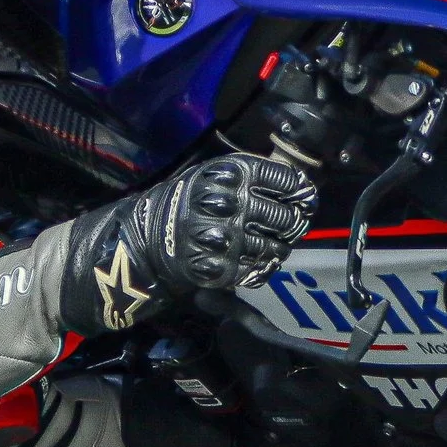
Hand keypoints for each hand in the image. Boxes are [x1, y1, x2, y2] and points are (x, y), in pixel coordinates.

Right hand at [63, 154, 316, 333]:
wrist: (141, 242)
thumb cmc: (181, 205)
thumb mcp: (208, 177)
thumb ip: (247, 177)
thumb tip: (297, 183)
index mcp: (227, 174)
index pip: (282, 179)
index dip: (300, 190)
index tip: (306, 197)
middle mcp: (227, 203)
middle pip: (283, 216)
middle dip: (294, 223)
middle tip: (293, 225)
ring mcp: (221, 238)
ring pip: (273, 247)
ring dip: (279, 249)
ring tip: (273, 246)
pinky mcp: (216, 268)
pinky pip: (255, 271)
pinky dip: (262, 270)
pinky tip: (258, 264)